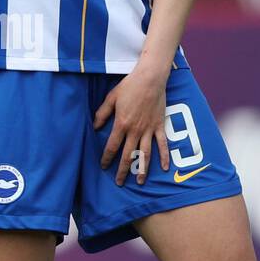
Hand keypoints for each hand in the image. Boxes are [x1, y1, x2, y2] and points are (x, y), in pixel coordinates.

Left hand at [93, 66, 170, 185]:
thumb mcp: (111, 98)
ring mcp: (149, 129)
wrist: (150, 78)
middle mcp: (135, 130)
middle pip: (128, 155)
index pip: (112, 146)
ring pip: (145, 154)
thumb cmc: (129, 86)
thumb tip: (95, 127)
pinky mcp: (160, 126)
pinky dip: (164, 157)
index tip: (103, 166)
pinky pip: (162, 144)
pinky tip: (164, 168)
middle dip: (123, 170)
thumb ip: (102, 113)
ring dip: (142, 169)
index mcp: (121, 124)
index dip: (107, 158)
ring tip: (140, 182)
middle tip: (120, 182)